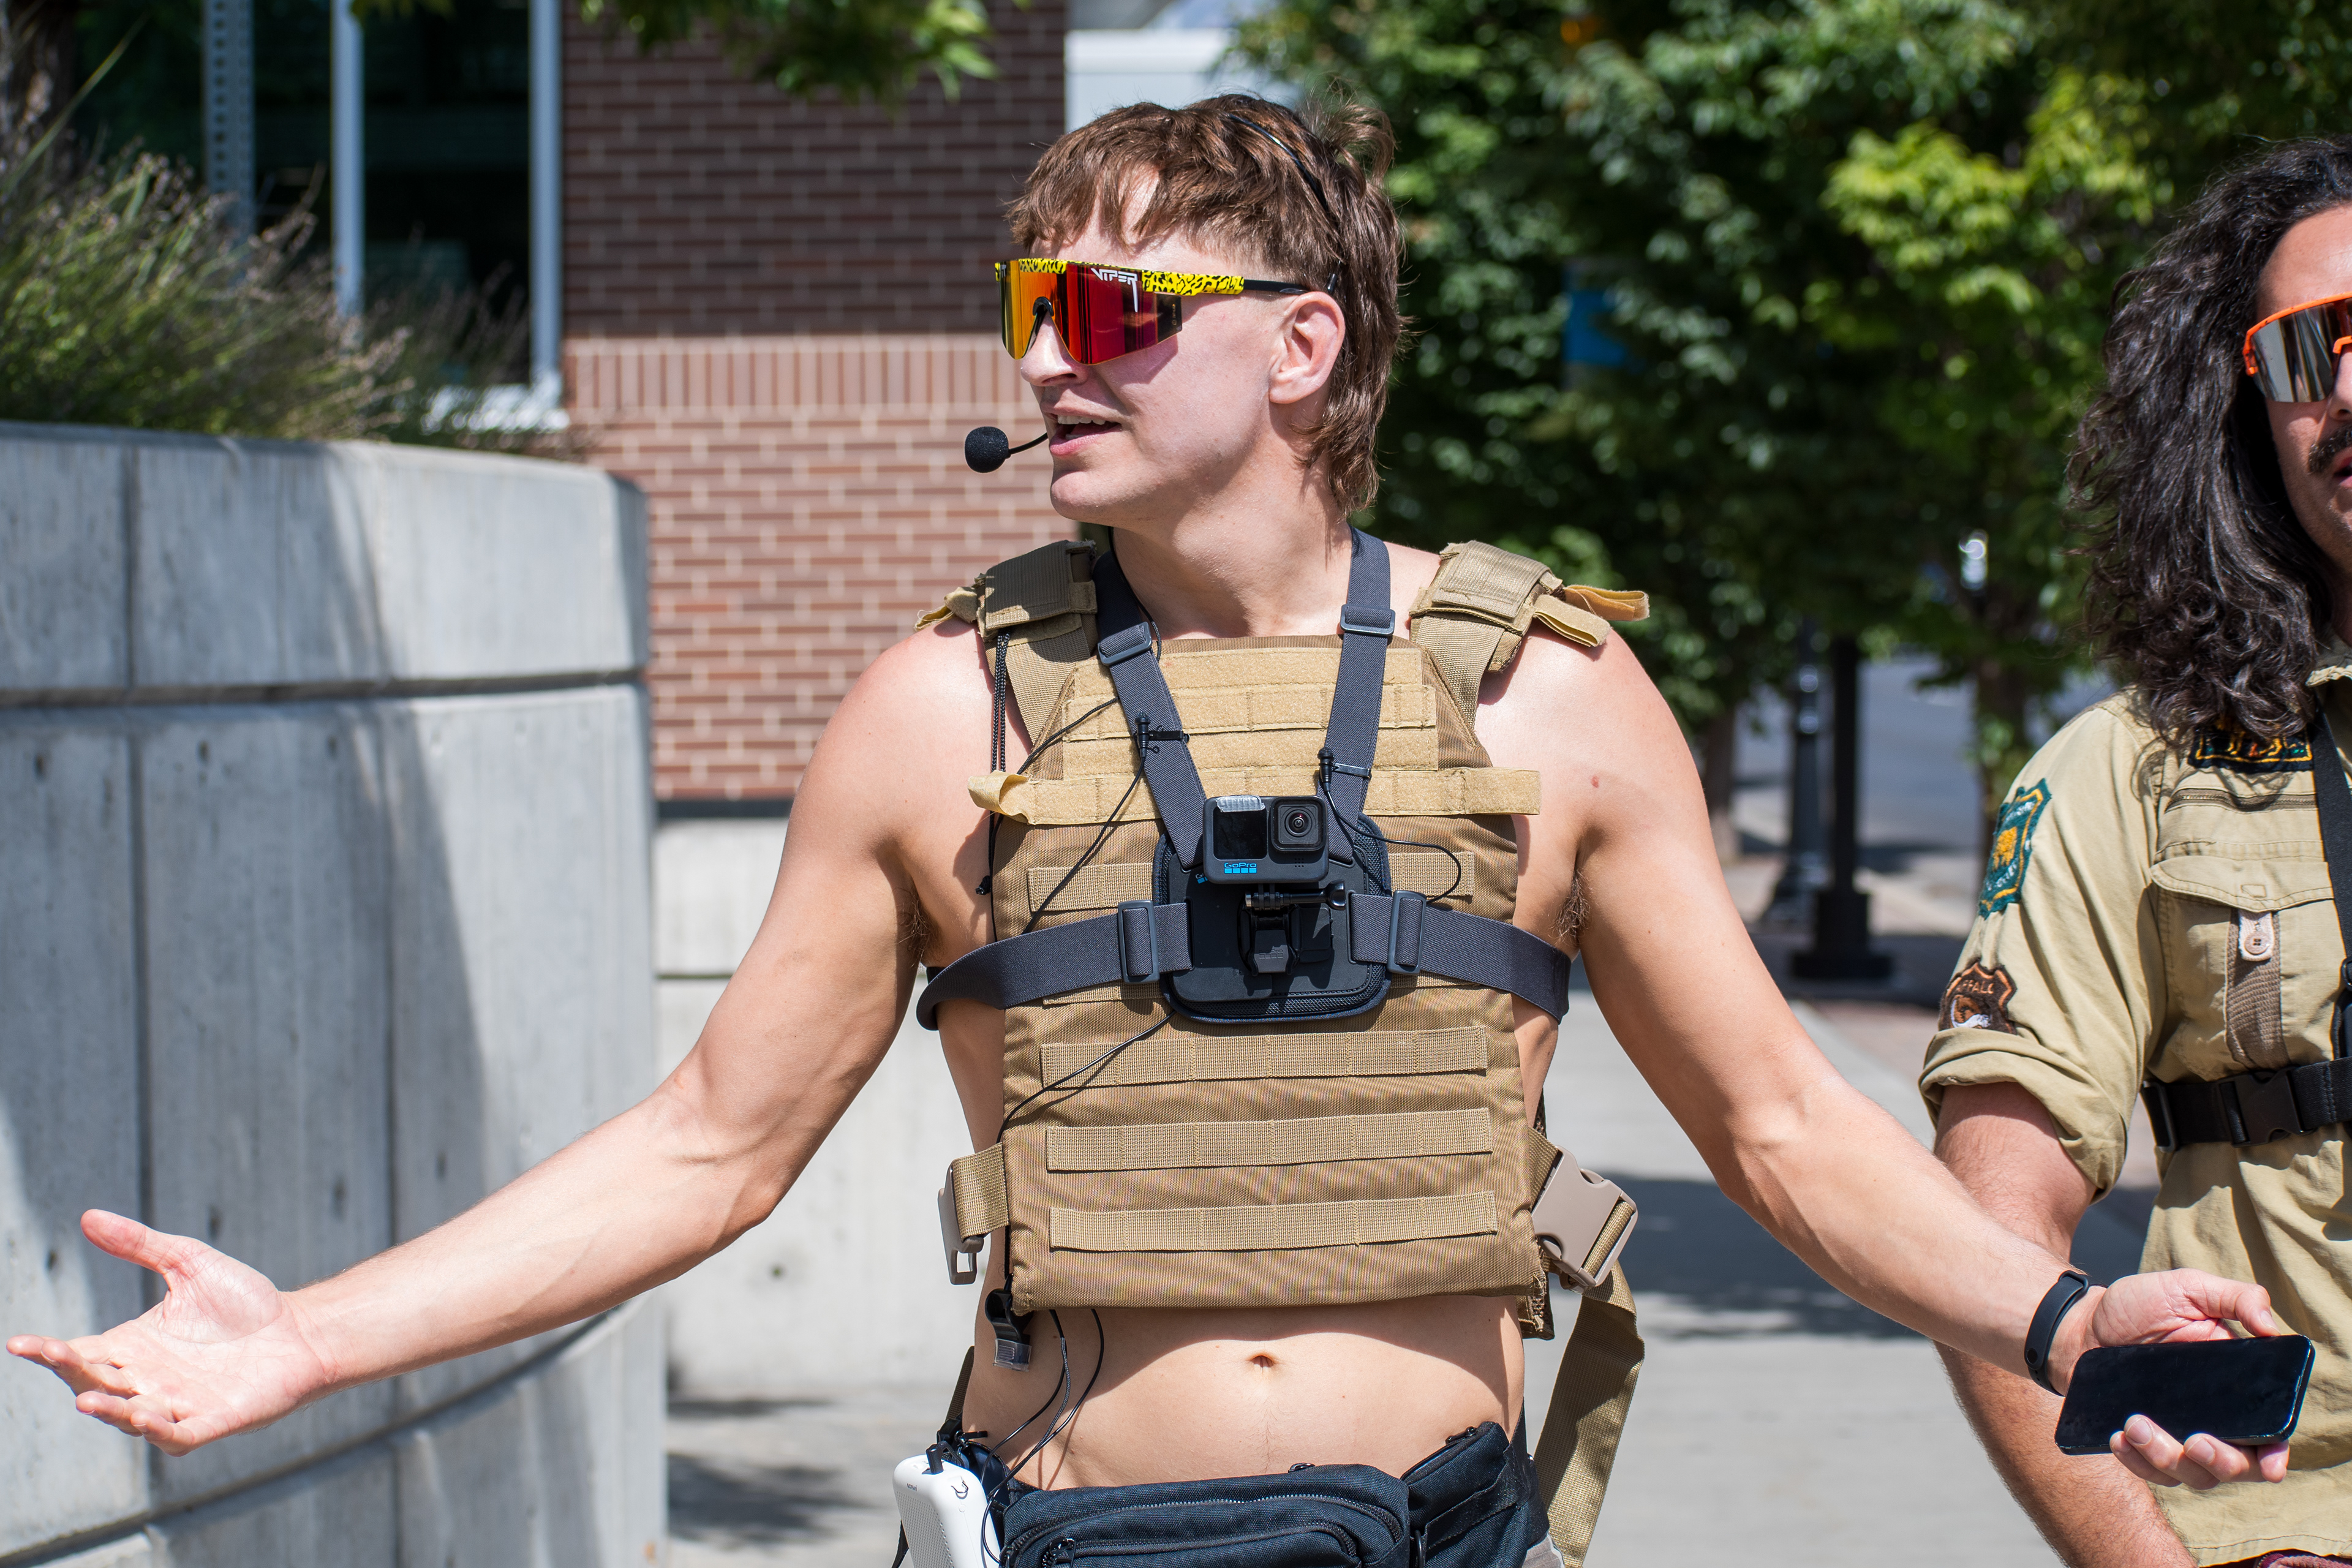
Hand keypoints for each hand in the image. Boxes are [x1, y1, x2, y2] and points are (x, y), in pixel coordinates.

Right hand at [5, 1210, 333, 1454]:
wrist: (301, 1329)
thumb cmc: (243, 1302)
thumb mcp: (188, 1262)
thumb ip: (140, 1245)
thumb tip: (89, 1215)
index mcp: (134, 1348)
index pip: (79, 1353)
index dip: (49, 1351)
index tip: (19, 1343)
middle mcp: (147, 1381)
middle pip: (96, 1383)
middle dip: (72, 1372)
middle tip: (50, 1353)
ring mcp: (178, 1404)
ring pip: (130, 1417)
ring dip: (110, 1410)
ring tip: (87, 1399)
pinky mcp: (213, 1421)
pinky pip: (179, 1435)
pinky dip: (160, 1431)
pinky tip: (144, 1418)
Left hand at [2054, 1269, 2292, 1488]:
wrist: (2081, 1324)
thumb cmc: (2139, 1305)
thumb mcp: (2187, 1288)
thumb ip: (2235, 1298)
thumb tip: (2271, 1325)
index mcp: (2238, 1389)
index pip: (2270, 1433)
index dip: (2276, 1454)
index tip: (2270, 1467)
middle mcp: (2216, 1420)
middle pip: (2236, 1467)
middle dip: (2220, 1462)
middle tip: (2193, 1440)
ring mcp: (2179, 1436)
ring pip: (2193, 1475)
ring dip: (2167, 1458)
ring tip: (2134, 1423)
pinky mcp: (2146, 1446)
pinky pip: (2151, 1473)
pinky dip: (2137, 1462)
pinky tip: (2117, 1437)